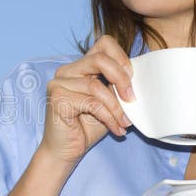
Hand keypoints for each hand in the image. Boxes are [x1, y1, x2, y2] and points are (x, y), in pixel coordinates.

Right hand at [39, 35, 134, 165]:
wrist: (65, 152)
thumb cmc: (86, 127)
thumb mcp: (109, 103)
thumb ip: (117, 88)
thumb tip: (138, 80)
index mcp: (80, 67)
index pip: (103, 44)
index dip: (121, 57)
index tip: (132, 79)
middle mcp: (66, 71)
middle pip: (99, 58)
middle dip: (121, 78)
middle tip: (132, 99)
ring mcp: (58, 83)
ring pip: (96, 85)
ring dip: (116, 107)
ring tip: (124, 122)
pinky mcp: (57, 98)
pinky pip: (91, 103)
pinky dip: (108, 117)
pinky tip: (116, 129)